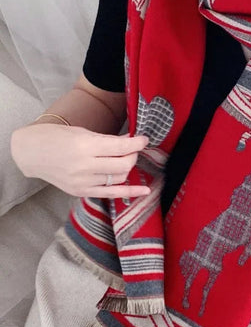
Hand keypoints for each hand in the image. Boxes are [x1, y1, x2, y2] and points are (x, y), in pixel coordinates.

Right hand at [10, 124, 150, 198]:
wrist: (30, 152)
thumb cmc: (56, 137)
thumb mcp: (82, 132)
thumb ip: (108, 139)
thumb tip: (131, 140)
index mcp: (84, 146)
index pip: (120, 148)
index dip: (137, 143)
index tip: (144, 139)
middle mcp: (84, 166)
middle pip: (123, 165)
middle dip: (133, 155)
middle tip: (133, 148)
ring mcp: (83, 182)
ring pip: (119, 178)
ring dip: (127, 168)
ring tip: (125, 159)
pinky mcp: (81, 192)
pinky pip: (111, 193)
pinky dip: (130, 192)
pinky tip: (145, 190)